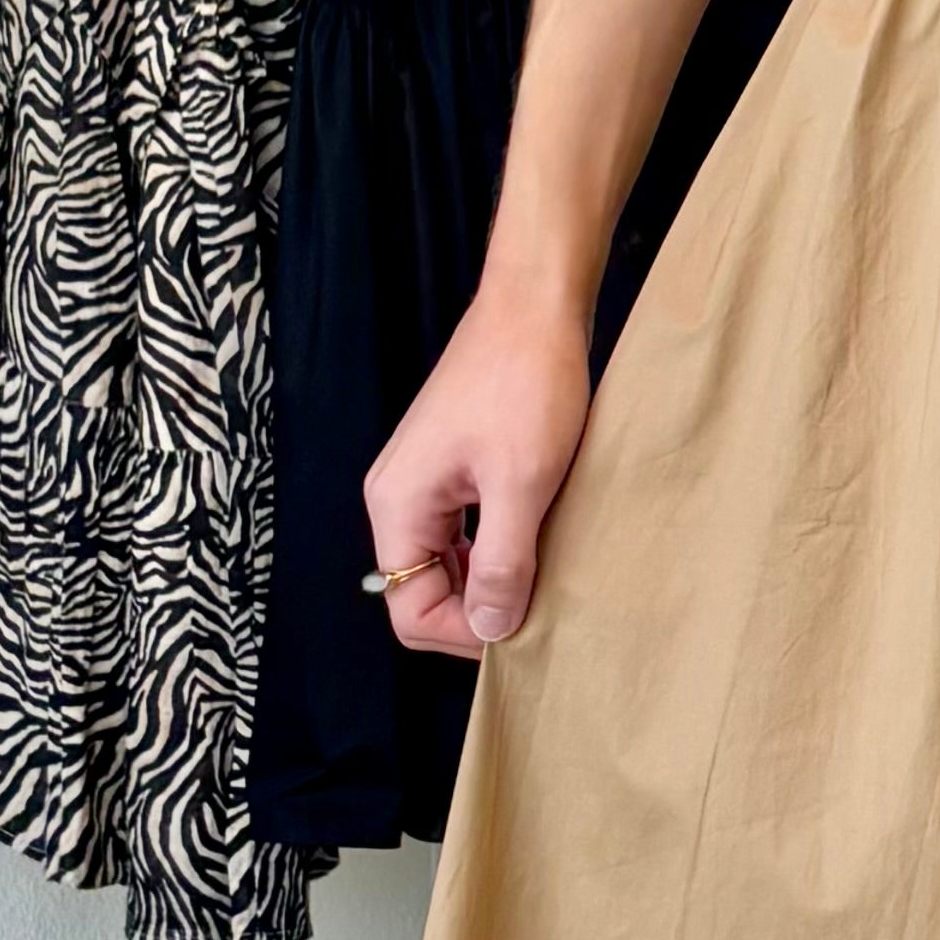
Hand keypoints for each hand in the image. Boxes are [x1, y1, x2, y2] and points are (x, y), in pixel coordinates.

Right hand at [361, 280, 590, 657]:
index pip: (407, 608)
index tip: (521, 631)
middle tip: (539, 612)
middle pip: (421, 590)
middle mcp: (396, 496)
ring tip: (543, 581)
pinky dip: (495, 549)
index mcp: (396, 505)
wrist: (533, 307)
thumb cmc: (526, 383)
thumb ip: (500, 563)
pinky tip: (537, 545)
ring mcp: (422, 480)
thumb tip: (488, 630)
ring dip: (489, 580)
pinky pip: (462, 532)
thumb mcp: (521, 484)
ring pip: (445, 563)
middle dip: (476, 611)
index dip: (462, 632)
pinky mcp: (451, 466)